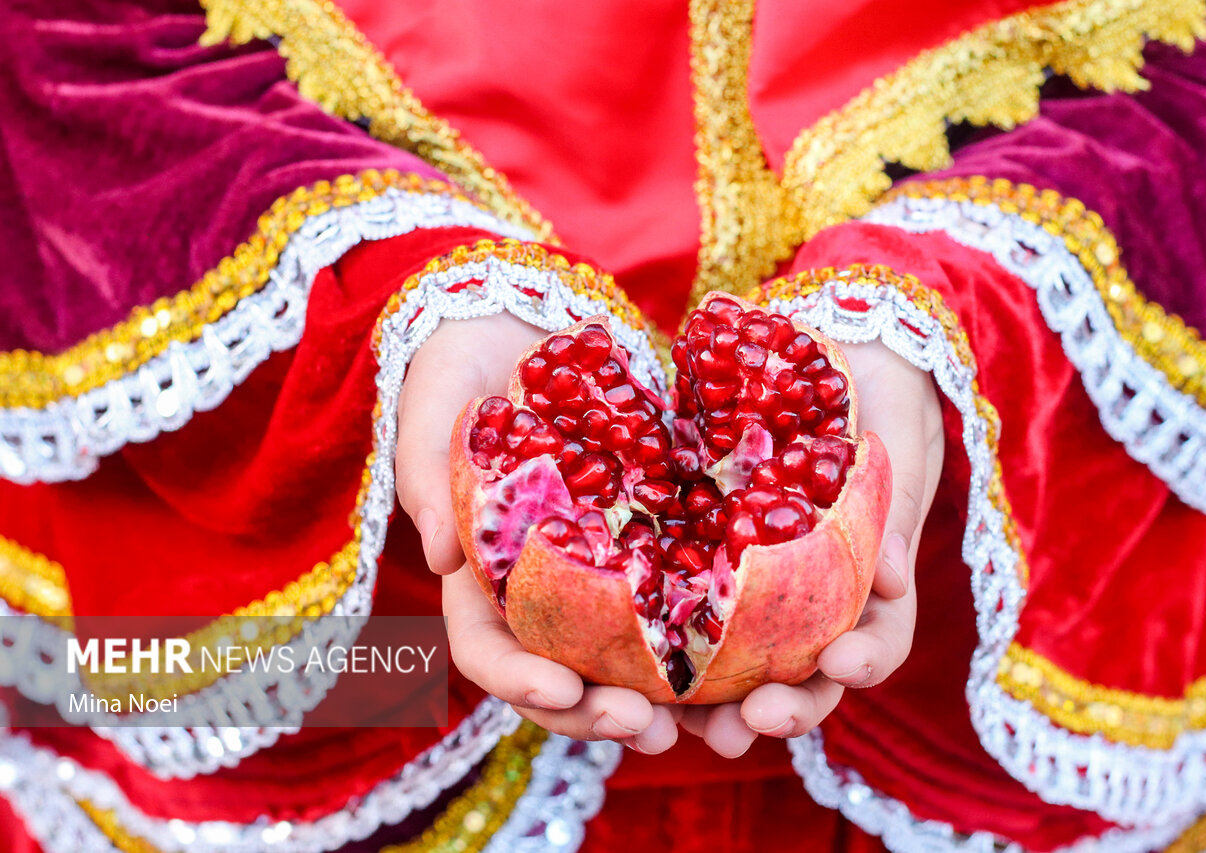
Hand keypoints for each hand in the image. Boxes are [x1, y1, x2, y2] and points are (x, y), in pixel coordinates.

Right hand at [396, 314, 680, 753]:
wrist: (516, 326)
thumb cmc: (457, 367)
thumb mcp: (431, 408)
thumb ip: (427, 476)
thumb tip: (438, 557)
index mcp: (477, 576)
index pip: (487, 649)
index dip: (518, 682)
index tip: (560, 692)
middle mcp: (538, 590)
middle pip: (563, 675)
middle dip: (601, 712)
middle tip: (649, 728)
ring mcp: (597, 572)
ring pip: (628, 658)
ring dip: (667, 700)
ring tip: (712, 723)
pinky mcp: (650, 541)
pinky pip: (680, 598)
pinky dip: (712, 635)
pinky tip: (754, 657)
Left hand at [678, 340, 943, 756]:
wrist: (833, 351)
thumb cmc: (878, 389)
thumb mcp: (893, 432)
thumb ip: (892, 500)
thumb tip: (888, 576)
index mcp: (874, 579)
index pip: (879, 637)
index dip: (864, 660)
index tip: (841, 664)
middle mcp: (819, 598)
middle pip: (809, 674)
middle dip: (786, 706)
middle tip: (751, 722)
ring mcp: (763, 588)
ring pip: (745, 666)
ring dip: (718, 706)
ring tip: (684, 729)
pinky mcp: (706, 564)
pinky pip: (687, 617)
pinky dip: (666, 652)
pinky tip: (632, 673)